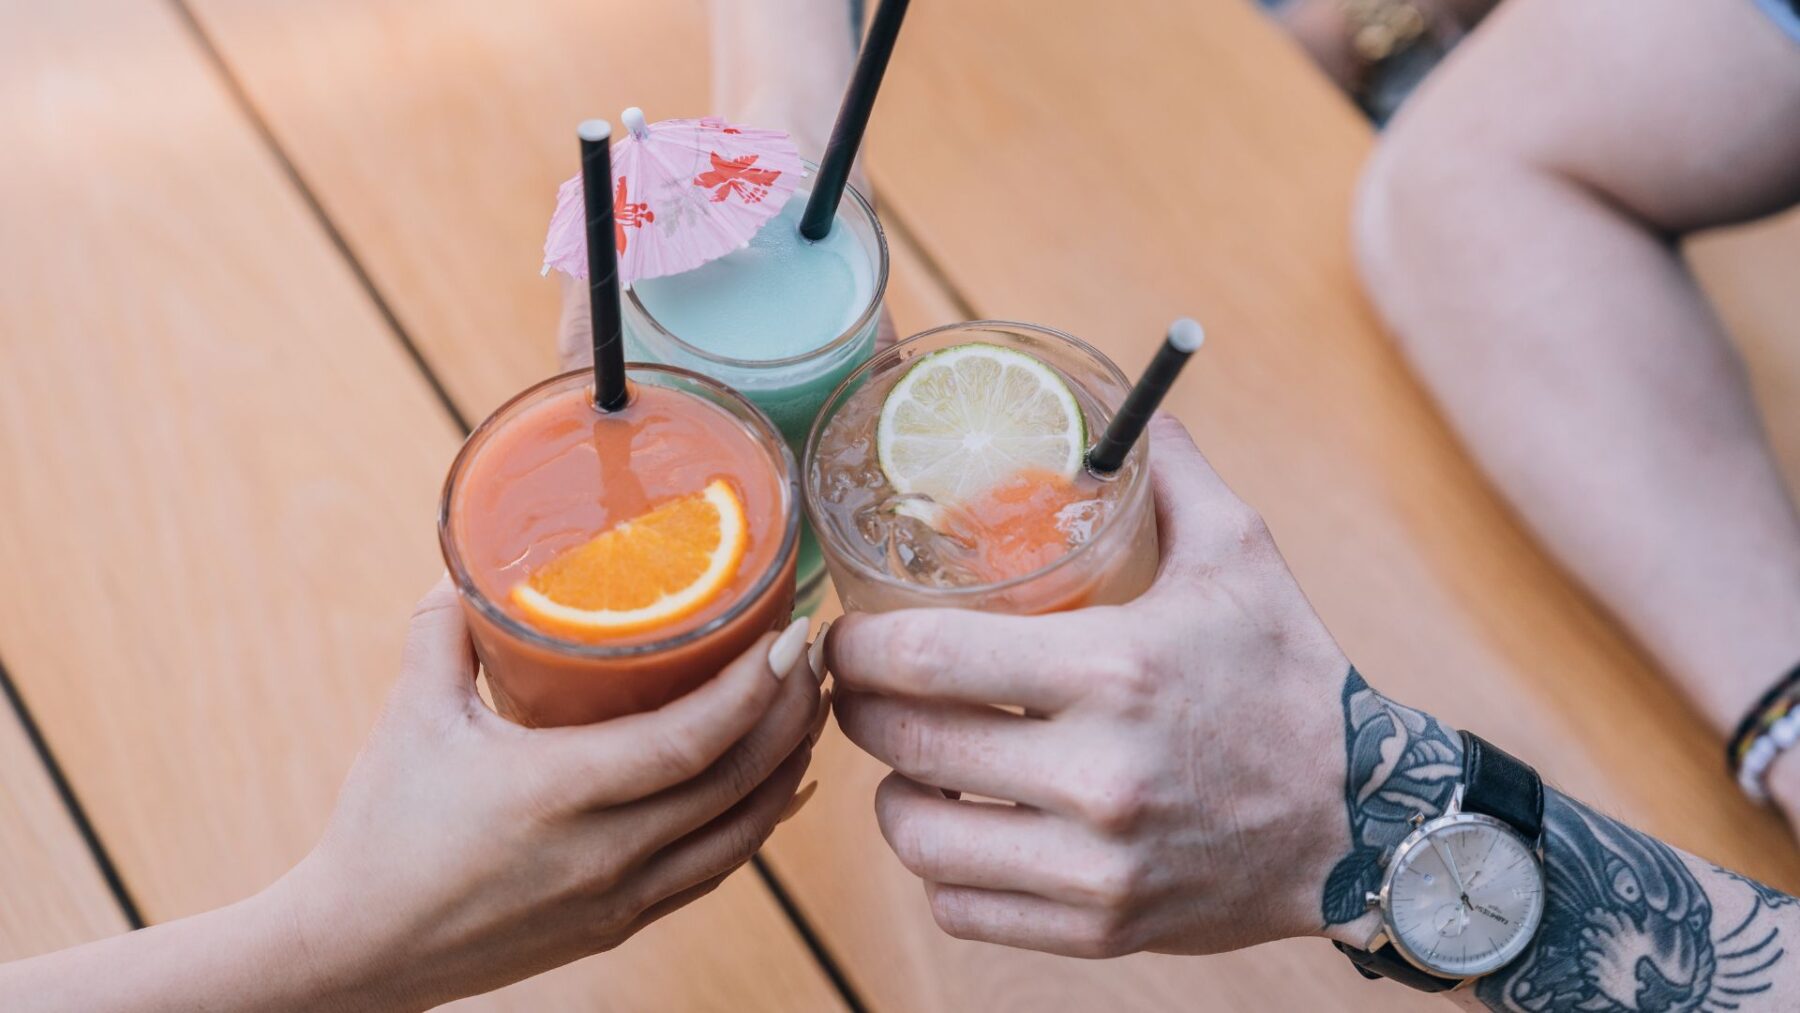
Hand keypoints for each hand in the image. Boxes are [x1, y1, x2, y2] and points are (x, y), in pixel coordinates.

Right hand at [274, 579, 824, 1007]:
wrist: (359, 950)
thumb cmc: (382, 828)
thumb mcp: (412, 715)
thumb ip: (444, 631)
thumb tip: (472, 564)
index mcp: (557, 791)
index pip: (691, 739)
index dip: (754, 687)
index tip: (790, 633)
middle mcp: (605, 851)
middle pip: (737, 780)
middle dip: (791, 712)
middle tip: (816, 653)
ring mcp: (620, 896)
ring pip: (742, 831)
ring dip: (787, 766)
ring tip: (810, 706)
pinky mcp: (621, 924)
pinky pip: (716, 868)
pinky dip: (759, 822)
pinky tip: (781, 786)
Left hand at [827, 416, 1354, 957]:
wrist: (1363, 825)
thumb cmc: (1290, 681)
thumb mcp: (1241, 557)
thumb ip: (1170, 474)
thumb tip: (1129, 406)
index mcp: (1115, 668)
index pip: (925, 655)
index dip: (859, 641)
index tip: (850, 630)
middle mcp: (1097, 775)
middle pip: (903, 740)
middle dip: (860, 706)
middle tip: (866, 686)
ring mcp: (1094, 864)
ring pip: (915, 835)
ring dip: (896, 791)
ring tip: (913, 760)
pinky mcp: (1099, 928)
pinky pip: (960, 906)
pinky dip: (942, 868)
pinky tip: (962, 825)